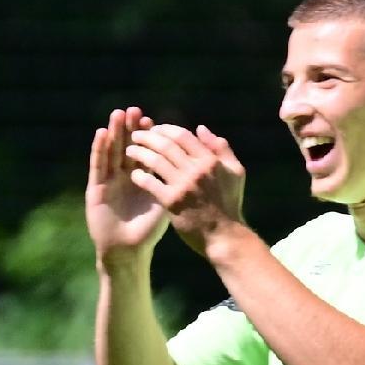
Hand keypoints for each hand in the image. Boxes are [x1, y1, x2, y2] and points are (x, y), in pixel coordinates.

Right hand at [86, 106, 167, 267]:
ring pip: (112, 152)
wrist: (128, 251)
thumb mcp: (165, 204)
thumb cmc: (148, 231)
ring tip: (118, 114)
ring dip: (114, 132)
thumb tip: (192, 167)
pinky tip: (101, 134)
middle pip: (127, 147)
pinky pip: (98, 165)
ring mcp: (109, 180)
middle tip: (134, 109)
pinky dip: (99, 149)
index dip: (148, 138)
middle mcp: (124, 176)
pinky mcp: (95, 188)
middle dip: (131, 129)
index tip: (153, 120)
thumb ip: (173, 184)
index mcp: (142, 179)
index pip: (146, 153)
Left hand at [124, 123, 249, 256]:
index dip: (165, 129)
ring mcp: (183, 185)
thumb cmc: (228, 203)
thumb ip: (221, 148)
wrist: (224, 235)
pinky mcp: (172, 201)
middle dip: (147, 136)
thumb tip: (201, 129)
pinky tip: (135, 174)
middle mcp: (197, 170)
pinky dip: (139, 175)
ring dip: (138, 152)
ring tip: (129, 151)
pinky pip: (149, 182)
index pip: (182, 135)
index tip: (154, 130)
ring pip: (154, 160)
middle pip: (165, 144)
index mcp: (210, 161)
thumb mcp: (235, 172)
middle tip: (135, 135)